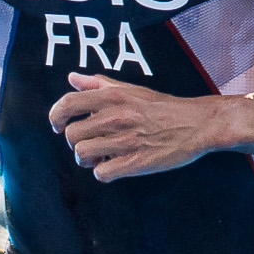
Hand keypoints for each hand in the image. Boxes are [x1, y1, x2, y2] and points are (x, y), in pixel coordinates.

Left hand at [48, 75, 218, 180]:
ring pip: (82, 155)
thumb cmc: (164, 107)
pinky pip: (101, 173)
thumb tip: (73, 79)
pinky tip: (114, 166)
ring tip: (101, 157)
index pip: (68, 103)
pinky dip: (104, 173)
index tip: (58, 125)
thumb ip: (100, 85)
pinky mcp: (135, 162)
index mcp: (113, 96)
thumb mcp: (132, 89)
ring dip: (87, 160)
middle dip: (75, 142)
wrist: (198, 124)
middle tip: (90, 144)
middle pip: (71, 134)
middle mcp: (116, 116)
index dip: (56, 116)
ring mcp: (125, 140)